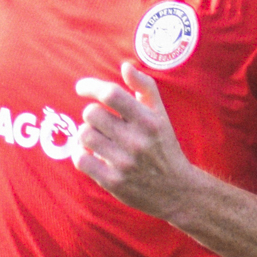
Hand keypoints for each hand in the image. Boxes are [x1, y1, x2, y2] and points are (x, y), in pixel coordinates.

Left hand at [68, 63, 205, 221]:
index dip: (91, 87)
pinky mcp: (113, 181)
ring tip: (96, 138)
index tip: (81, 88)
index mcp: (149, 120)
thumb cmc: (163, 147)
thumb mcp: (160, 115)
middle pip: (91, 114)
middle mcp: (137, 141)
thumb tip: (125, 66)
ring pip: (84, 135)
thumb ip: (145, 87)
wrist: (176, 190)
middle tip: (99, 123)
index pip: (112, 95)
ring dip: (85, 134)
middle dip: (91, 115)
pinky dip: (80, 153)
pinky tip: (89, 154)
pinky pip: (81, 159)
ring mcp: (124, 162)